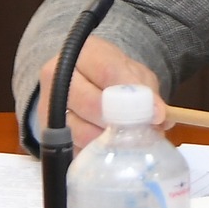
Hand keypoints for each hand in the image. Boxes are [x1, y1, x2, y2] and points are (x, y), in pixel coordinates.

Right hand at [35, 36, 164, 145]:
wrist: (81, 83)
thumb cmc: (112, 76)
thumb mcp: (133, 74)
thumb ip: (146, 91)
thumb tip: (160, 117)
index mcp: (83, 53)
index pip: (108, 71)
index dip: (133, 95)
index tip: (156, 113)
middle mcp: (58, 76)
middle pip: (92, 103)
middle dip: (123, 122)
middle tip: (143, 133)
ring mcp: (48, 106)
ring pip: (82, 131)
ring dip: (111, 142)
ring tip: (130, 143)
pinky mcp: (48, 134)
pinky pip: (75, 149)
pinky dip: (96, 154)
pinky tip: (111, 152)